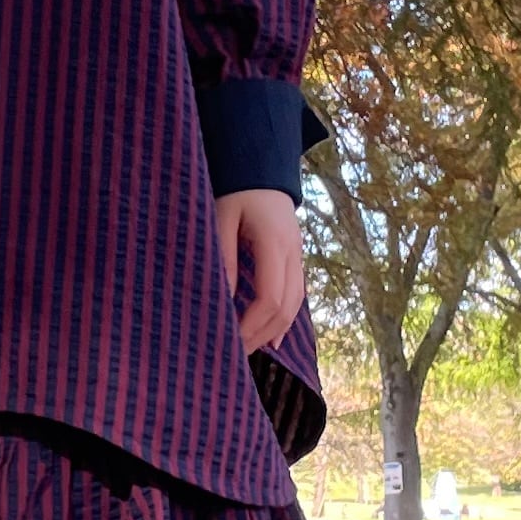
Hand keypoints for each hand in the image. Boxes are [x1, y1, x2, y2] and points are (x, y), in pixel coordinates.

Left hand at [214, 187, 305, 352]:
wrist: (262, 165)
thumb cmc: (237, 189)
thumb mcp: (222, 217)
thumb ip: (224, 256)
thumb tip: (224, 298)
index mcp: (275, 243)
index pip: (269, 297)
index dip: (251, 324)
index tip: (230, 340)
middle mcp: (293, 253)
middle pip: (286, 307)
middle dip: (262, 334)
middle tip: (236, 354)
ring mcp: (298, 255)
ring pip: (295, 304)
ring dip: (275, 330)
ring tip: (252, 349)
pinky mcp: (296, 256)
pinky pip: (296, 294)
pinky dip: (284, 317)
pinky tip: (273, 336)